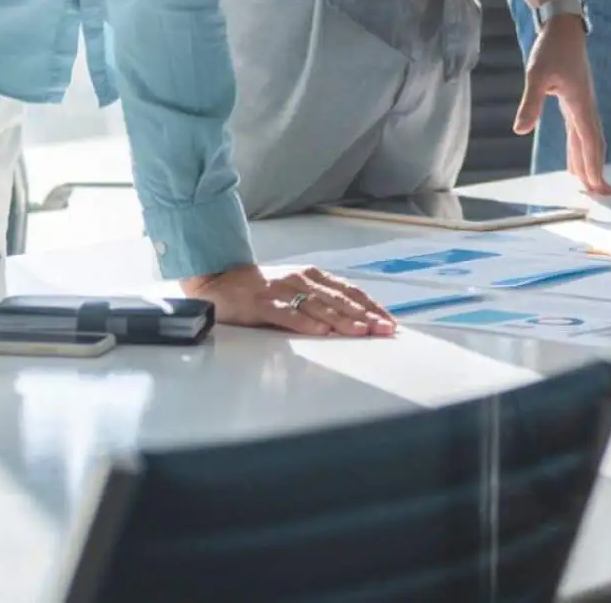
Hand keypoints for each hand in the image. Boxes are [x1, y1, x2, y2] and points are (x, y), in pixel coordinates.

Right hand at [182, 262, 396, 337]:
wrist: (220, 280)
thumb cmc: (263, 289)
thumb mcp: (297, 289)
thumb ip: (322, 301)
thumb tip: (355, 319)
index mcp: (313, 277)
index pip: (350, 292)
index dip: (372, 306)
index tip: (390, 321)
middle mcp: (302, 280)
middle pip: (340, 299)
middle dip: (365, 315)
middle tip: (384, 329)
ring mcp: (282, 290)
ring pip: (318, 306)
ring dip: (342, 320)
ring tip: (361, 331)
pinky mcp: (263, 303)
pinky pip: (287, 314)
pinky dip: (306, 323)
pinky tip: (321, 332)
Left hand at [516, 14, 610, 194]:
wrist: (564, 27)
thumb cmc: (552, 48)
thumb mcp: (537, 74)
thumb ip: (530, 102)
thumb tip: (521, 130)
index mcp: (581, 104)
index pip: (589, 141)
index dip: (593, 165)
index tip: (597, 186)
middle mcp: (585, 107)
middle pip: (595, 144)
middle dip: (598, 169)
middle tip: (603, 194)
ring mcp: (582, 104)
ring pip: (588, 139)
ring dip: (590, 161)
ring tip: (590, 184)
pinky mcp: (575, 100)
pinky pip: (581, 131)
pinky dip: (581, 148)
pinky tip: (576, 157)